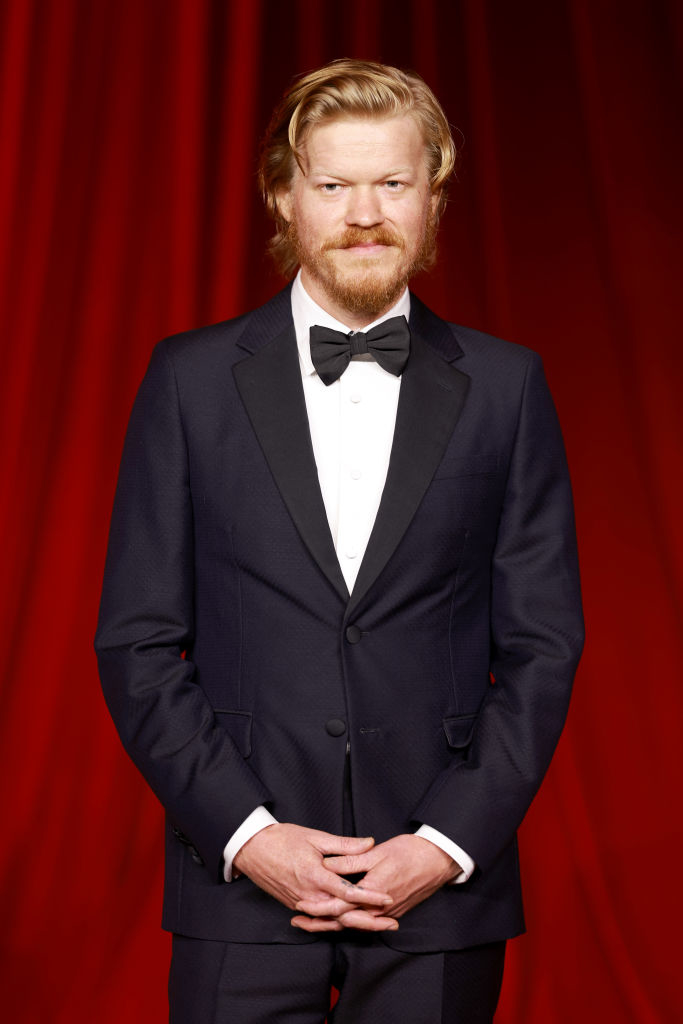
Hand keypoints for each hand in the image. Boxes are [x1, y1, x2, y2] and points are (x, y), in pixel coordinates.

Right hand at [232, 823, 396, 931]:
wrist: (252, 848)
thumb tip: (369, 843)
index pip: (349, 892)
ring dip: (354, 924)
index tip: (389, 899)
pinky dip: (336, 922)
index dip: (371, 897)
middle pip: (343, 915)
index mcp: (316, 876)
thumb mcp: (315, 837)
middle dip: (368, 920)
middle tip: (390, 923)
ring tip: (376, 925)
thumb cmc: (282, 839)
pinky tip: (350, 921)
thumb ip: (344, 845)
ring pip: (331, 921)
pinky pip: (319, 919)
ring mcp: (301, 903)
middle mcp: (309, 895)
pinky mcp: (294, 906)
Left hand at [299, 834, 459, 921]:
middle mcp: (379, 909)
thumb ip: (350, 861)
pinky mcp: (391, 912)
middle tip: (298, 920)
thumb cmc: (409, 852)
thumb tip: (326, 865)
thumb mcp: (377, 852)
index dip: (318, 906)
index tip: (301, 904)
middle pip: (344, 922)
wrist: (438, 860)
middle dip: (319, 923)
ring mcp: (386, 913)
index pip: (340, 906)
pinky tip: (337, 919)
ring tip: (310, 923)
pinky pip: (365, 922)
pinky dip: (348, 922)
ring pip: (354, 925)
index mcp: (373, 892)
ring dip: (331, 925)